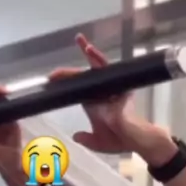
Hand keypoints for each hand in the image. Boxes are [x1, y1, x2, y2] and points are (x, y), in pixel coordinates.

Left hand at [50, 34, 174, 162]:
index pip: (79, 88)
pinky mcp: (119, 84)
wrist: (134, 140)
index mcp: (94, 103)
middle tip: (55, 69)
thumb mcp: (98, 142)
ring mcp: (111, 87)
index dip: (66, 82)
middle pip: (86, 75)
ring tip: (81, 42)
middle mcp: (101, 93)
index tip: (51, 80)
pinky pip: (107, 68)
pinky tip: (89, 50)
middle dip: (71, 70)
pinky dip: (98, 58)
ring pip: (97, 68)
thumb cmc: (120, 140)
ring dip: (89, 55)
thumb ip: (87, 139)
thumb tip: (76, 136)